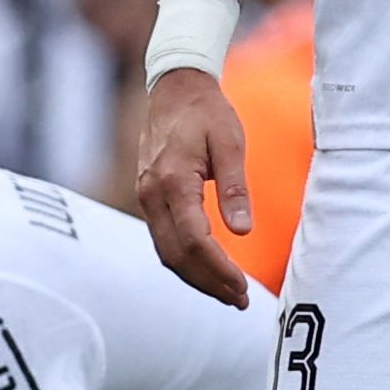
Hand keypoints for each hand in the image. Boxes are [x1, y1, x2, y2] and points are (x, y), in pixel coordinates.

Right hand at [132, 67, 256, 305]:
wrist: (173, 89)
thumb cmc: (206, 113)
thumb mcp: (230, 142)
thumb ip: (235, 187)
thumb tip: (243, 230)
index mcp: (172, 180)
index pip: (194, 239)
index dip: (218, 269)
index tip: (243, 287)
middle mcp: (151, 194)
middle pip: (176, 254)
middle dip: (208, 283)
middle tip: (240, 301)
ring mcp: (145, 197)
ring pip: (166, 251)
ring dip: (196, 277)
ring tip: (228, 293)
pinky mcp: (148, 198)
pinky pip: (163, 239)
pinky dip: (184, 260)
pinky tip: (207, 269)